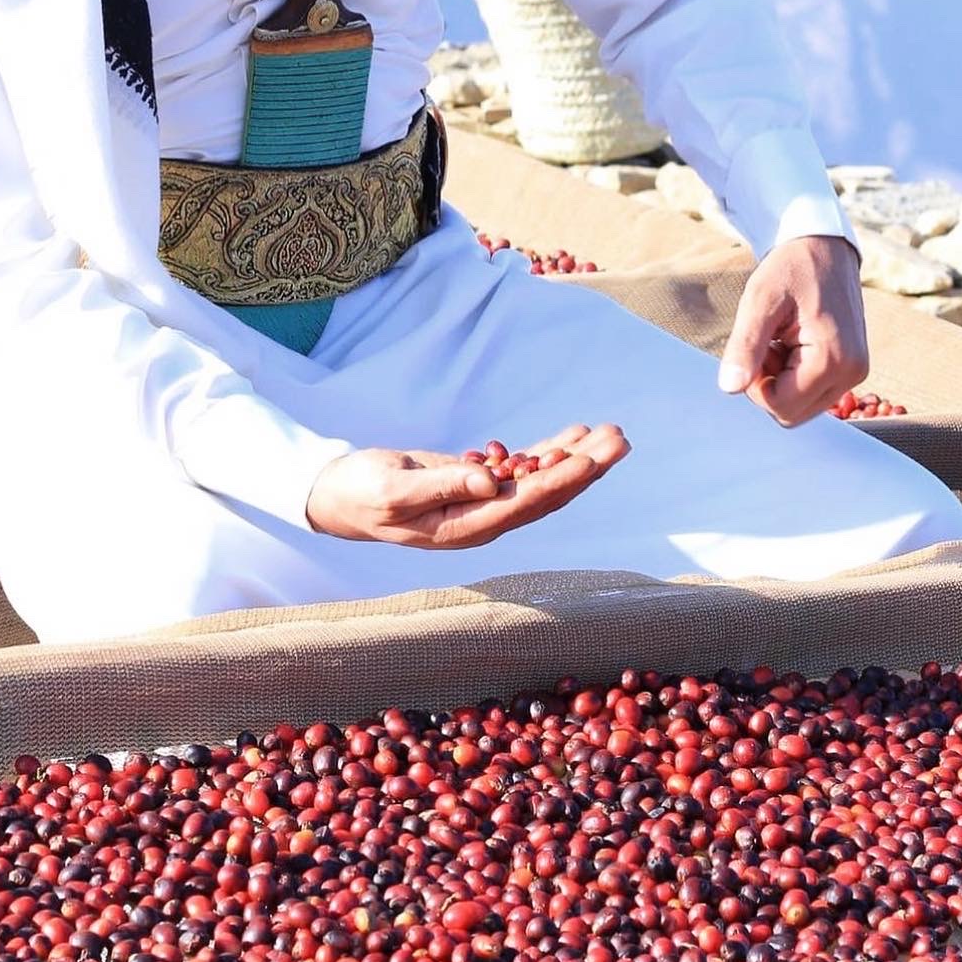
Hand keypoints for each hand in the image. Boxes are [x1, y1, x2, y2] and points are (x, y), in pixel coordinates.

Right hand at [305, 422, 629, 547]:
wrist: (341, 493)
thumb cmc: (362, 492)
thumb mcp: (396, 489)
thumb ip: (444, 485)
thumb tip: (493, 481)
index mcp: (465, 528)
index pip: (523, 506)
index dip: (558, 483)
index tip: (588, 460)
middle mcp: (484, 520)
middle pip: (546, 495)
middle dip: (585, 468)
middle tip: (620, 440)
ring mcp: (483, 503)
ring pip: (542, 481)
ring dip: (576, 457)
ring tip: (611, 433)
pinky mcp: (478, 484)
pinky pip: (523, 470)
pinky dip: (549, 452)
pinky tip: (574, 435)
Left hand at [717, 235, 868, 426]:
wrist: (823, 246)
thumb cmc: (791, 268)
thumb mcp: (760, 300)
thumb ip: (745, 346)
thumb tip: (730, 388)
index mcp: (833, 359)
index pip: (780, 406)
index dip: (755, 384)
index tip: (757, 345)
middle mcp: (852, 373)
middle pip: (792, 414)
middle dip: (768, 384)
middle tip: (768, 342)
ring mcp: (854, 372)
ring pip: (801, 406)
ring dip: (780, 380)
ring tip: (780, 339)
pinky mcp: (851, 368)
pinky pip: (812, 392)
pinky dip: (794, 375)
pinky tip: (792, 343)